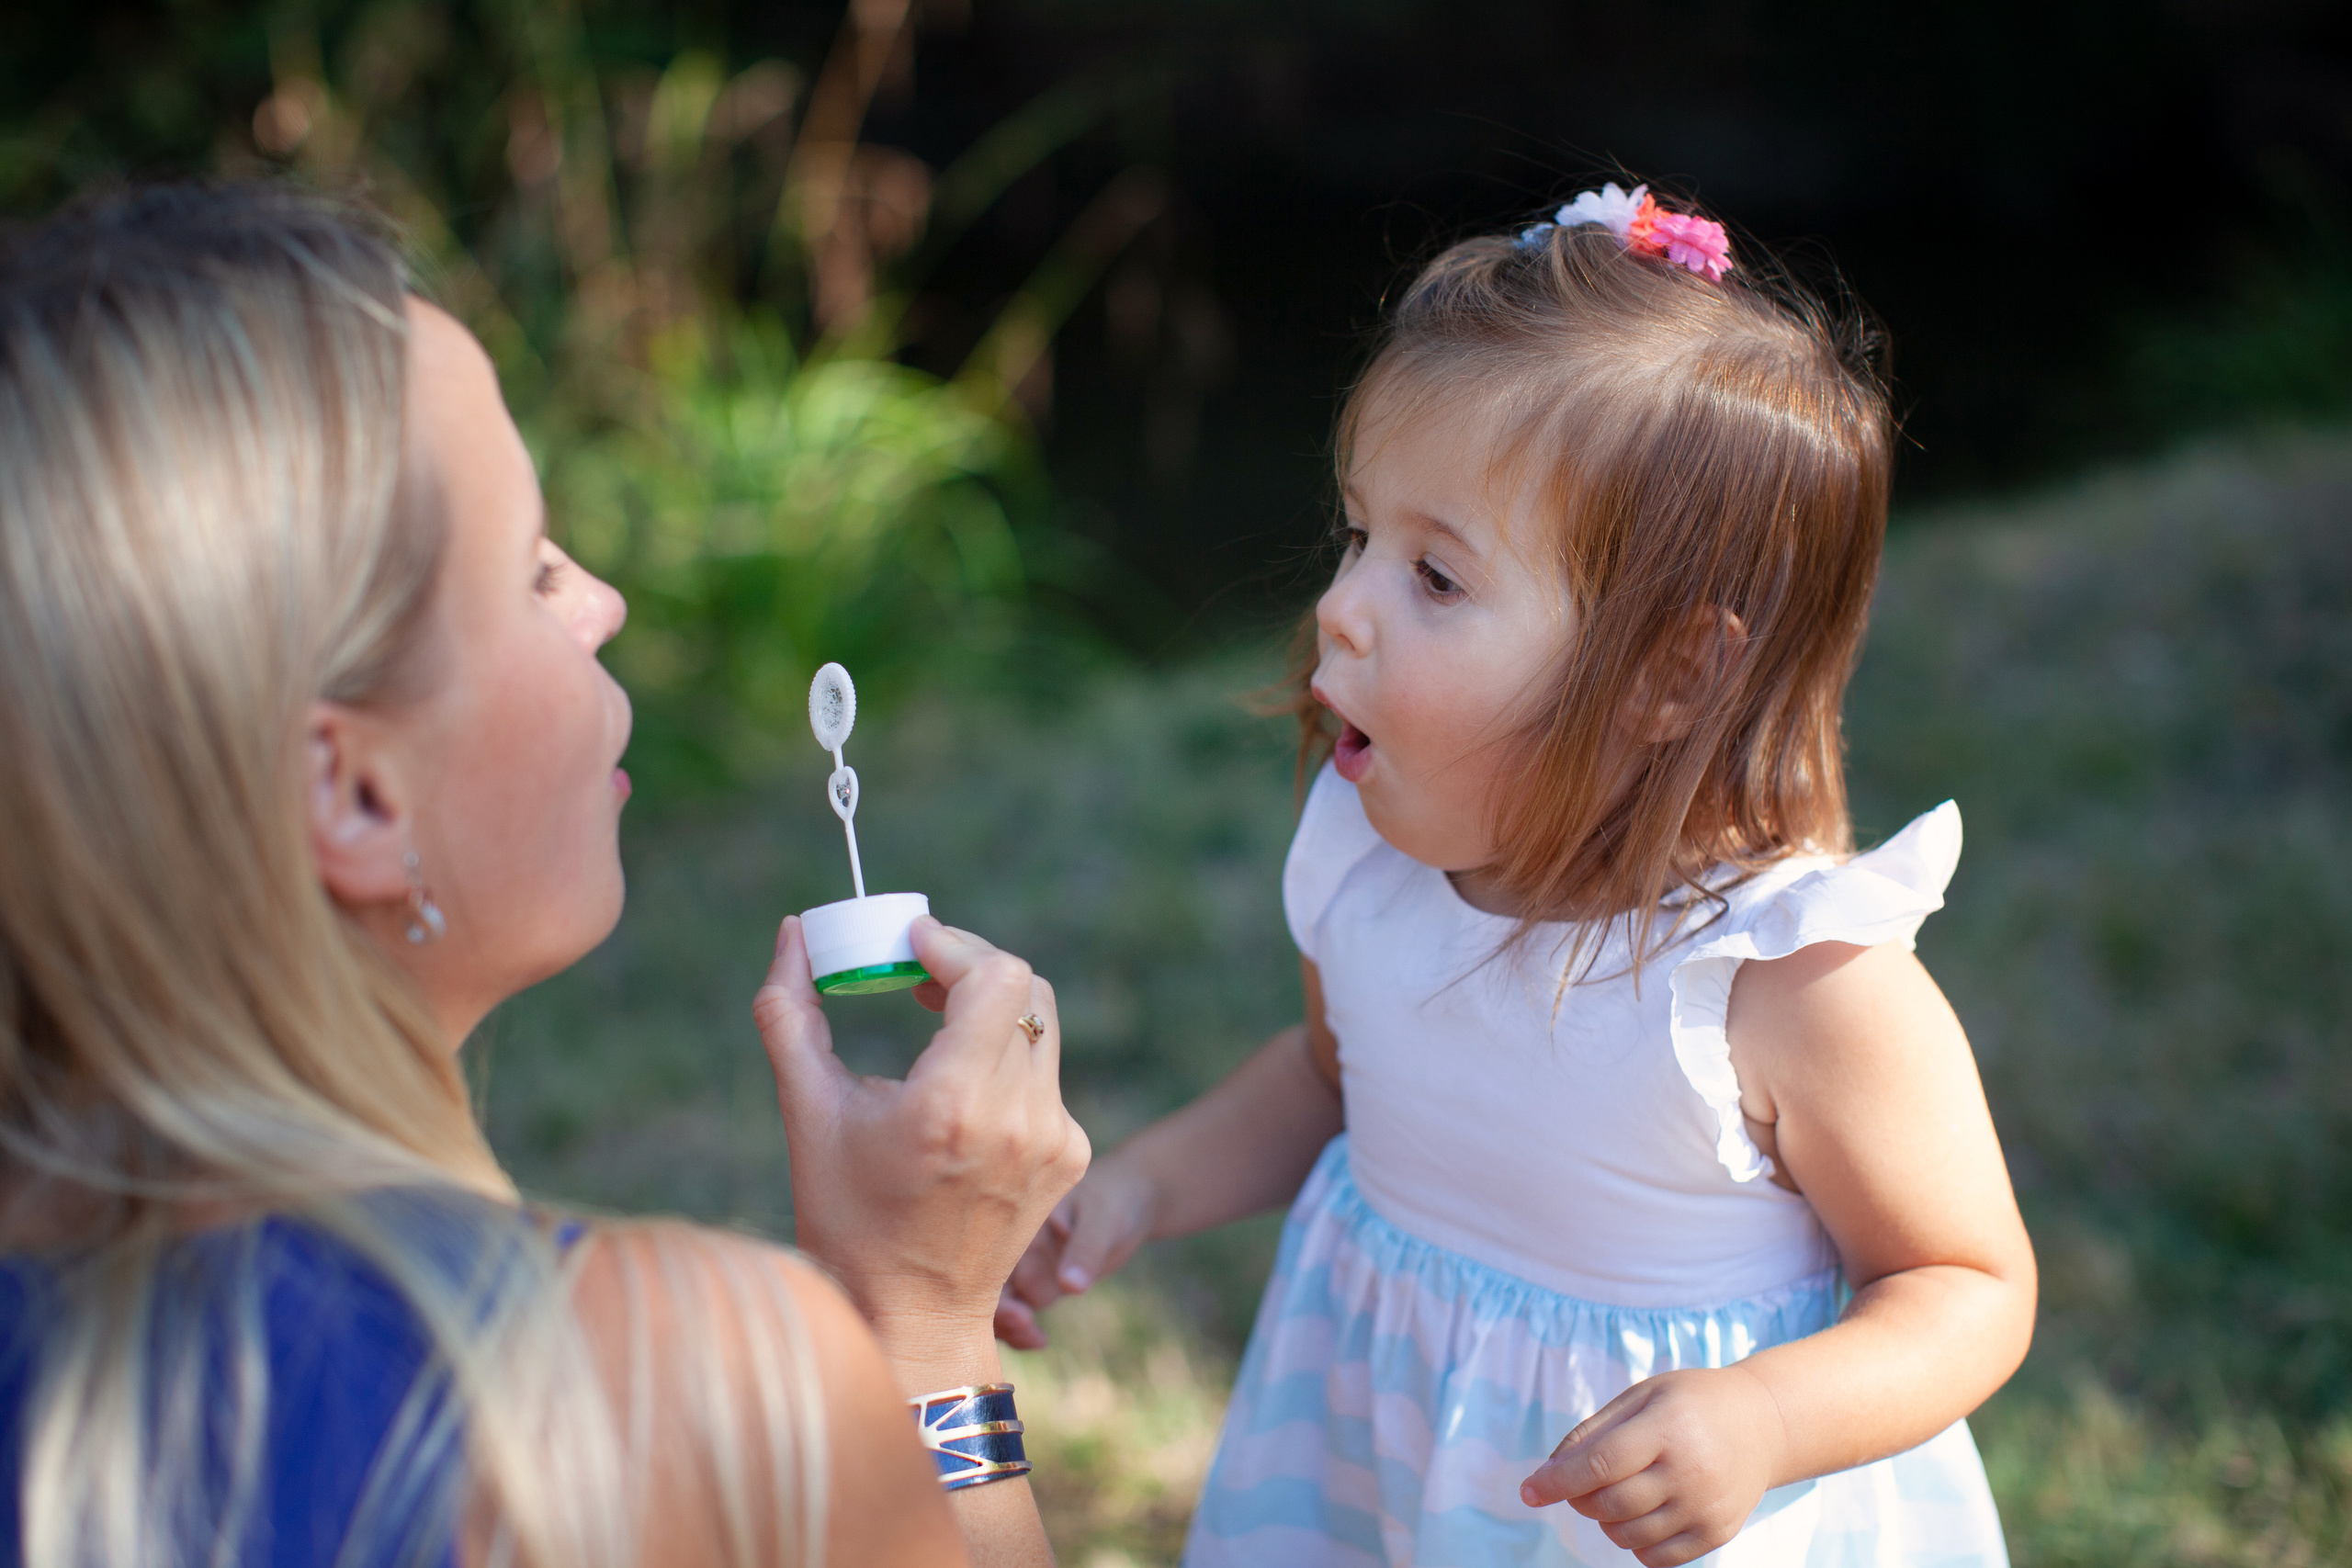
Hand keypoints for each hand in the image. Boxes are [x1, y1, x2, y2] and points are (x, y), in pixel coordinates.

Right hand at [755, 915, 1090, 1360]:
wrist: (913, 1317)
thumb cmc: (847, 1218)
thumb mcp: (808, 1114)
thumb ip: (790, 1012)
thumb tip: (794, 931)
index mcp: (951, 1105)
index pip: (994, 977)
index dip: (954, 944)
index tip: (911, 942)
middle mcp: (1016, 1118)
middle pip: (1024, 989)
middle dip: (969, 966)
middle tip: (918, 972)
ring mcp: (1054, 1139)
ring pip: (1041, 1026)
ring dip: (991, 1007)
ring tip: (936, 1015)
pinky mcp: (1072, 1155)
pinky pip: (1046, 1073)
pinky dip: (1006, 1057)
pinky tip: (960, 1081)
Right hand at [993, 1154, 1161, 1348]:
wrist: (1128, 1202)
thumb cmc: (1112, 1200)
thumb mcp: (1104, 1219)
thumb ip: (1085, 1249)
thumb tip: (1070, 1287)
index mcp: (1018, 1217)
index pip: (992, 1252)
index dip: (995, 1284)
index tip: (1018, 1312)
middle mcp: (1011, 1242)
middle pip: (987, 1282)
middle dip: (999, 1310)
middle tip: (1025, 1325)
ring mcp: (1021, 1264)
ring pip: (999, 1302)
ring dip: (1009, 1324)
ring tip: (1036, 1339)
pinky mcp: (1035, 1283)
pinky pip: (1019, 1311)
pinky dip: (1023, 1329)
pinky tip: (1040, 1341)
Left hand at [1519, 1366, 1789, 1566]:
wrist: (1763, 1424)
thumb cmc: (1689, 1404)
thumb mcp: (1641, 1396)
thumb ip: (1594, 1432)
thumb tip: (1550, 1471)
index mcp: (1667, 1427)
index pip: (1599, 1465)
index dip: (1557, 1481)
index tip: (1528, 1492)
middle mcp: (1690, 1471)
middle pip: (1609, 1504)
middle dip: (1579, 1498)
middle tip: (1582, 1482)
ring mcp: (1706, 1507)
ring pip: (1627, 1535)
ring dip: (1605, 1520)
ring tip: (1618, 1492)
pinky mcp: (1716, 1533)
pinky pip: (1655, 1557)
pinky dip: (1634, 1541)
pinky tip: (1642, 1512)